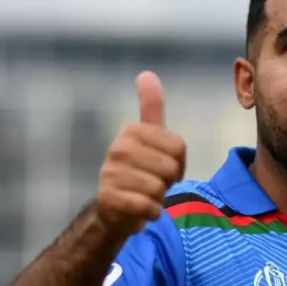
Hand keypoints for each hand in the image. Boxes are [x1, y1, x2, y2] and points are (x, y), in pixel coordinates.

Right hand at [95, 71, 186, 237]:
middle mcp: (118, 148)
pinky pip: (148, 206)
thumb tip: (146, 73)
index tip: (162, 167)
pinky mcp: (108, 198)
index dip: (178, 164)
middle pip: (170, 168)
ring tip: (144, 196)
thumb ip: (150, 107)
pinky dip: (150, 213)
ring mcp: (110, 173)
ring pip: (159, 188)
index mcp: (132, 131)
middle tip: (152, 184)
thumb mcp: (148, 138)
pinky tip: (140, 209)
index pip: (178, 149)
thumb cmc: (139, 171)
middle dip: (167, 182)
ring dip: (157, 199)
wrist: (113, 209)